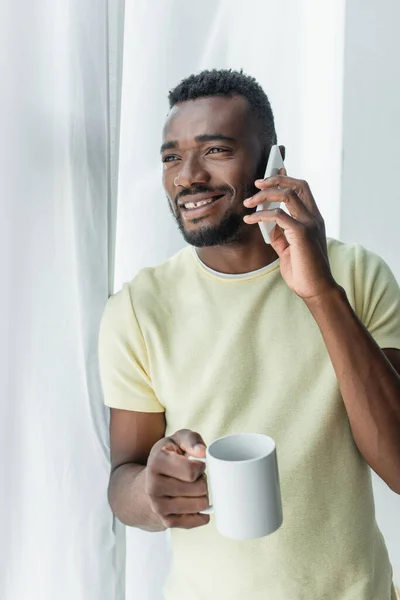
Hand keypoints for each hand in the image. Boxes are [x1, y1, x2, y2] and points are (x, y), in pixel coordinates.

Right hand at [145, 429, 209, 528]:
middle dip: (202, 480)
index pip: (192, 470)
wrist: (148, 482)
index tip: (195, 463)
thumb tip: (202, 452)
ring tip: (191, 487)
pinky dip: (201, 512)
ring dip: (202, 495)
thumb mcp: (177, 440)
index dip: (201, 466)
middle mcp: (153, 486)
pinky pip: (198, 520)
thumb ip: (191, 439)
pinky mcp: (166, 521)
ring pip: (201, 504)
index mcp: (156, 463)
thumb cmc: (169, 457)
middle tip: (192, 477)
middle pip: (199, 488)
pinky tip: (193, 502)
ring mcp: (158, 506)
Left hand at [243, 170, 337, 300]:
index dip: (286, 180)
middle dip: (276, 180)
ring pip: (287, 195)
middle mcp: (314, 218)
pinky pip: (278, 215)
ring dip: (264, 195)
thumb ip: (280, 233)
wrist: (315, 289)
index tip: (270, 176)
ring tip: (248, 202)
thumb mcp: (288, 248)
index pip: (303, 190)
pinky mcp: (301, 233)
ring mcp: (309, 224)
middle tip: (257, 183)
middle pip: (297, 185)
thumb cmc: (304, 271)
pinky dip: (261, 215)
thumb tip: (265, 222)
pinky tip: (250, 220)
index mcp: (314, 219)